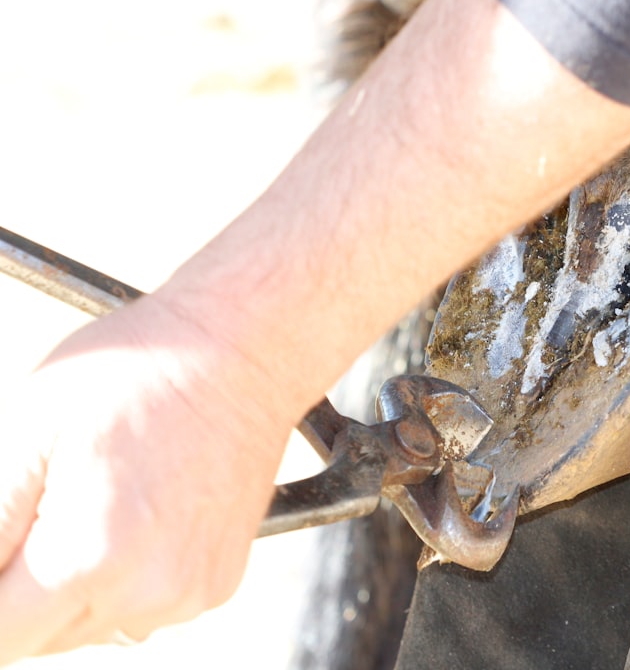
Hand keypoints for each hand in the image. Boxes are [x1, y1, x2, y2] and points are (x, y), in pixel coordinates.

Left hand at [0, 298, 293, 662]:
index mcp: (93, 558)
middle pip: (36, 640)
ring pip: (87, 628)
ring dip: (65, 588)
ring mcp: (190, 594)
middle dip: (15, 588)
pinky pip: (137, 610)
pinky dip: (118, 578)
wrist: (243, 350)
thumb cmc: (139, 371)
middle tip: (40, 501)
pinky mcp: (216, 585)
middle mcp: (150, 593)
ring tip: (88, 501)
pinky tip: (128, 514)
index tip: (5, 535)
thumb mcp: (26, 430)